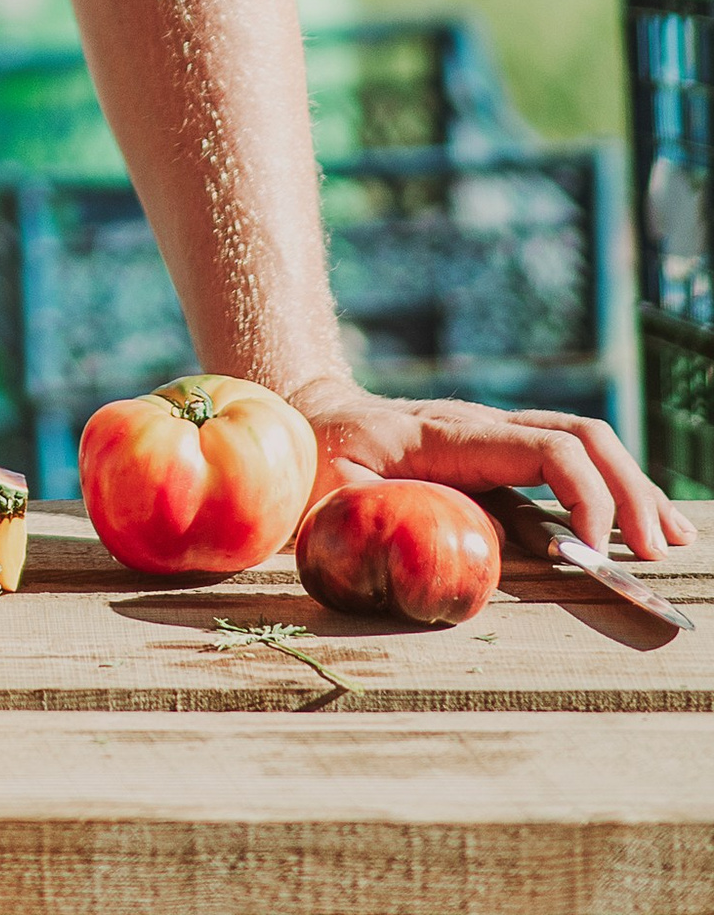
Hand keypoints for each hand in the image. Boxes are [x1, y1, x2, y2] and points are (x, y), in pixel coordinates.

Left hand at [290, 376, 694, 561]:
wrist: (305, 414)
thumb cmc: (311, 463)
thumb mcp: (326, 496)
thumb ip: (374, 525)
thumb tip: (444, 564)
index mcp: (448, 435)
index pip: (544, 447)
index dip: (585, 497)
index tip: (594, 556)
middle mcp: (481, 425)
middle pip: (580, 435)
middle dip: (628, 491)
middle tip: (655, 554)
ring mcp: (493, 435)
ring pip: (582, 441)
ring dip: (632, 487)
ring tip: (673, 540)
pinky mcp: (497, 454)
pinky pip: (566, 459)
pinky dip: (610, 490)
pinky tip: (641, 528)